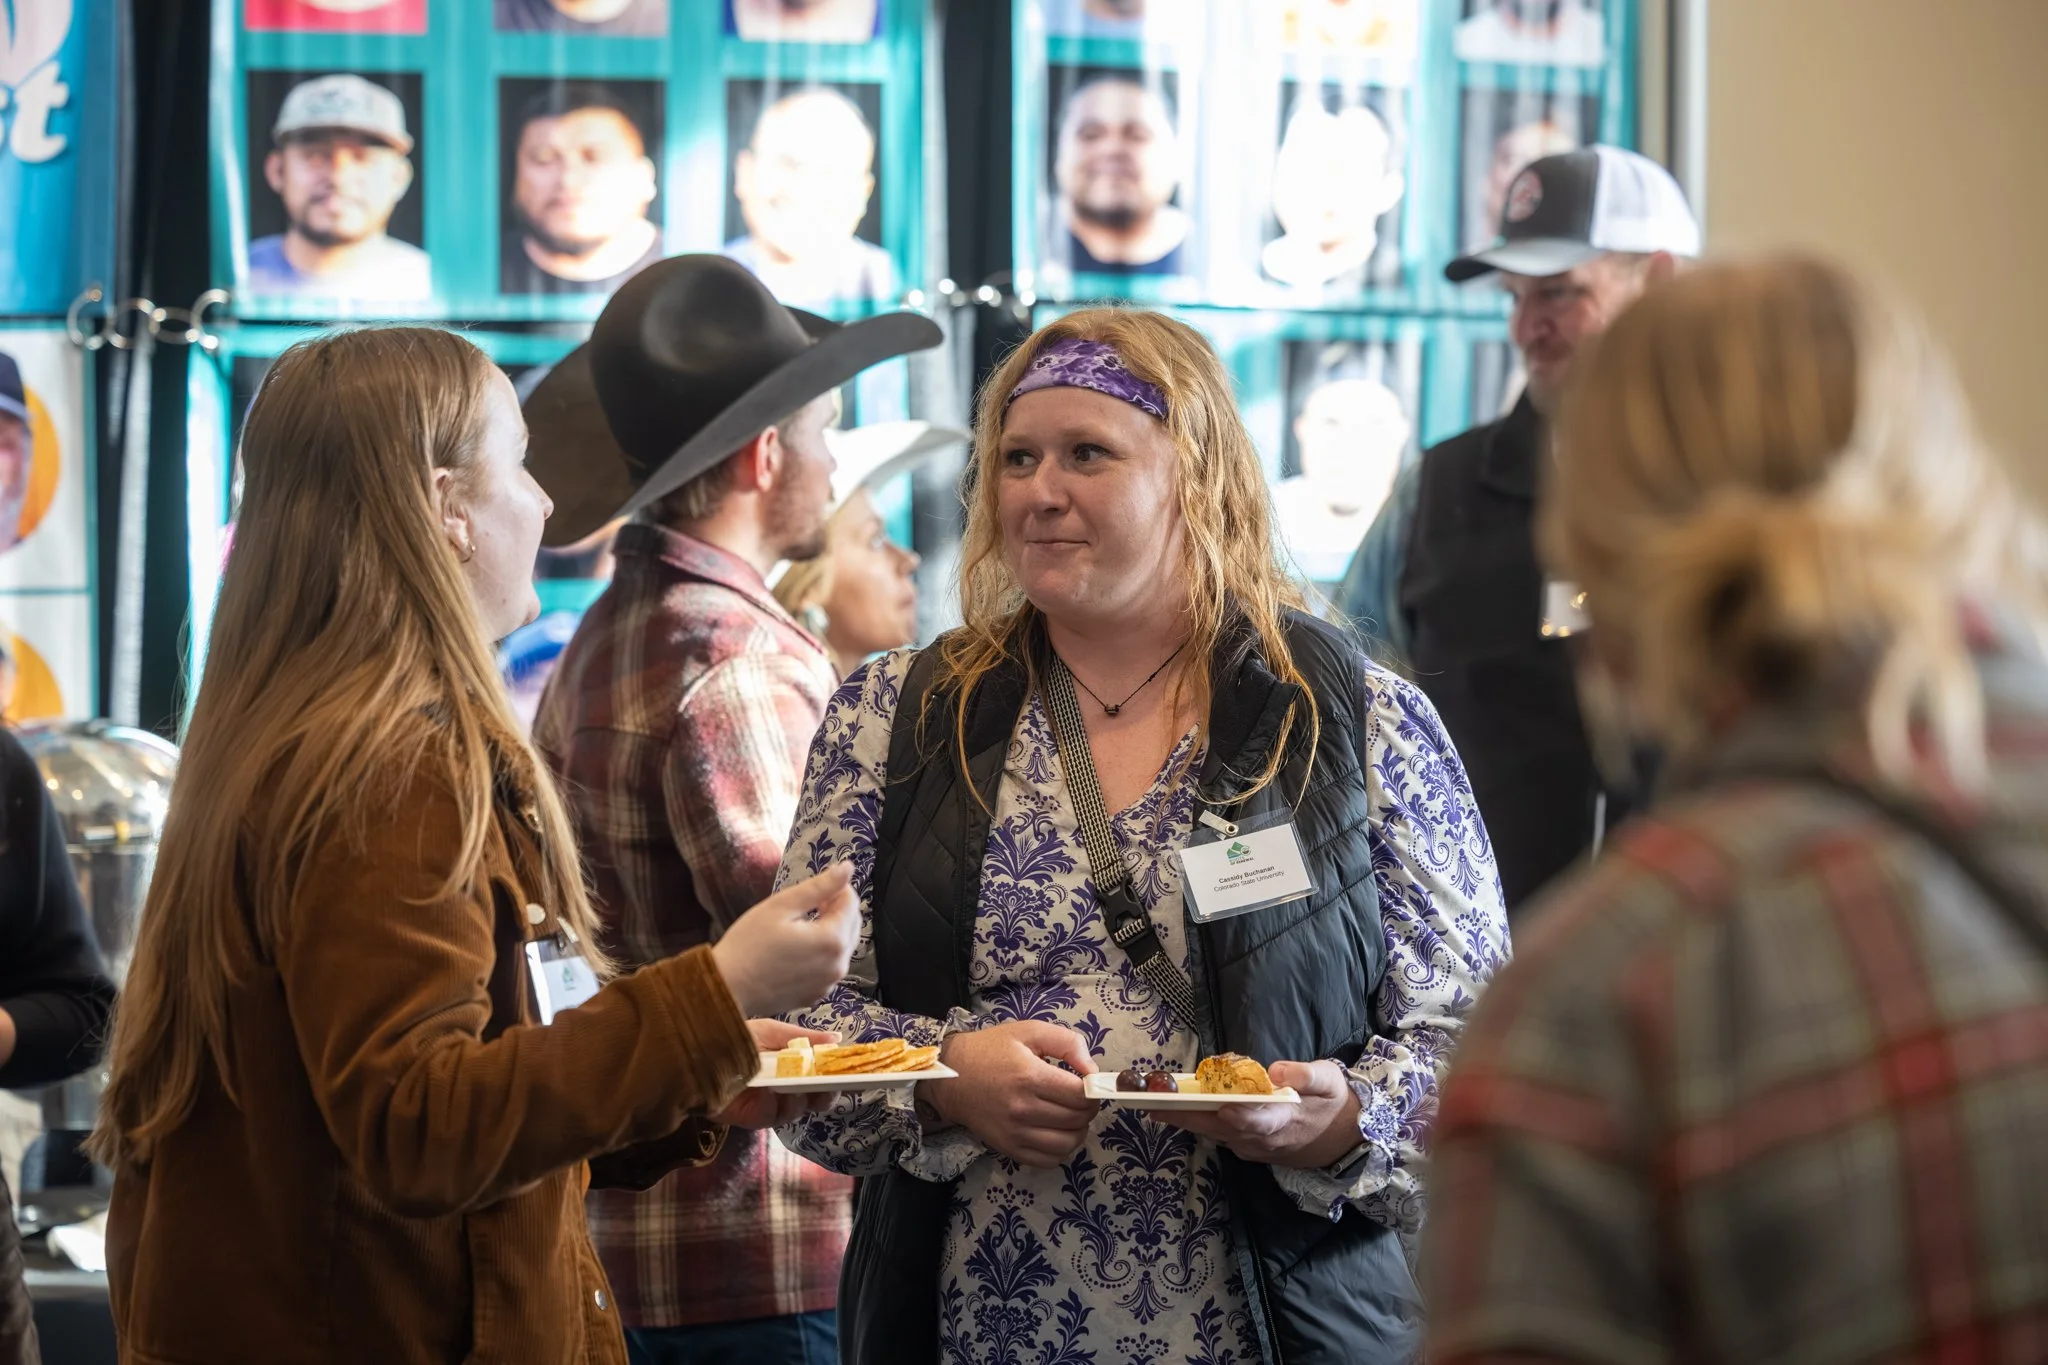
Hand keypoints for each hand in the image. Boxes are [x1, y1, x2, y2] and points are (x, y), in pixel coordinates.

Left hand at [707, 1020, 840, 1128]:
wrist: (696, 1051)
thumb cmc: (734, 1035)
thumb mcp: (772, 1031)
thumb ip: (804, 1038)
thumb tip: (837, 1040)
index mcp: (793, 1065)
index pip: (823, 1075)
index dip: (839, 1076)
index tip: (854, 1074)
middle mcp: (786, 1087)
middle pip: (818, 1098)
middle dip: (828, 1093)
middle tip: (829, 1084)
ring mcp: (772, 1104)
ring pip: (801, 1109)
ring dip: (802, 1097)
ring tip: (796, 1083)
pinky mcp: (755, 1117)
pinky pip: (775, 1115)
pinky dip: (776, 1103)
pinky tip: (770, 1090)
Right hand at [710, 863, 859, 1016]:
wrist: (728, 988)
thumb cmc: (749, 944)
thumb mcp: (781, 906)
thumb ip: (819, 886)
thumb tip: (847, 868)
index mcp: (832, 940)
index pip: (851, 902)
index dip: (835, 888)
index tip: (813, 889)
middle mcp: (838, 965)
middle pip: (852, 925)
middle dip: (836, 909)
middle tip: (807, 904)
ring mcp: (828, 983)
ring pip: (843, 946)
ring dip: (830, 930)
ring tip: (799, 925)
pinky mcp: (817, 994)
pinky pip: (830, 966)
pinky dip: (822, 952)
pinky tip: (796, 949)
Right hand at [917, 1021, 1099, 1168]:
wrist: (951, 1078)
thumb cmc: (991, 1050)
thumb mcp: (1029, 1031)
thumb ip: (1067, 1043)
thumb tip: (1092, 1071)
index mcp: (1030, 1076)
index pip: (1080, 1095)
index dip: (1092, 1091)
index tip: (1087, 1084)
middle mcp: (1023, 1109)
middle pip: (1078, 1120)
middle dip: (1087, 1108)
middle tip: (1079, 1098)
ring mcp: (1015, 1133)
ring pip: (1068, 1144)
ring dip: (1078, 1130)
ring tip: (1071, 1116)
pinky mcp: (1009, 1148)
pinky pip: (1049, 1160)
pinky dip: (1061, 1149)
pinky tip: (1056, 1132)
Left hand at [1162, 1060, 1360, 1168]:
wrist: (1343, 1140)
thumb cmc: (1334, 1103)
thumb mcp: (1330, 1081)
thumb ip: (1306, 1076)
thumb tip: (1276, 1072)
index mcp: (1284, 1120)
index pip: (1256, 1121)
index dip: (1235, 1114)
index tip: (1217, 1103)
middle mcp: (1263, 1140)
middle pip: (1219, 1128)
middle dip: (1185, 1116)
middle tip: (1152, 1103)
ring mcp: (1253, 1148)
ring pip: (1214, 1133)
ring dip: (1185, 1119)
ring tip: (1154, 1101)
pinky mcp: (1247, 1148)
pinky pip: (1219, 1135)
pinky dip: (1199, 1120)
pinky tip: (1180, 1105)